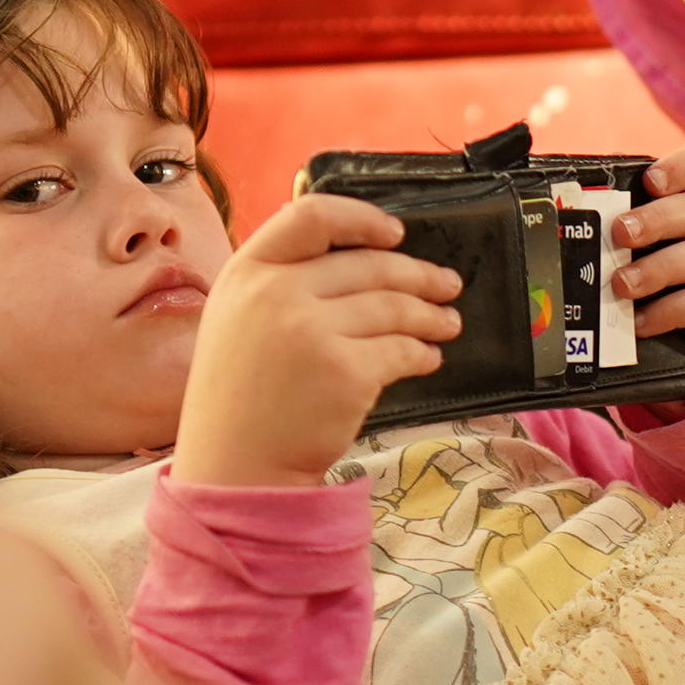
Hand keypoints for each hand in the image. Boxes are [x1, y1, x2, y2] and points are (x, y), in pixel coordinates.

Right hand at [169, 193, 464, 491]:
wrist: (237, 467)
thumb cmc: (240, 395)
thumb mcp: (237, 318)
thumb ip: (279, 280)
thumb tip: (356, 252)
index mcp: (247, 271)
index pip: (312, 216)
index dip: (362, 219)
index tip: (394, 233)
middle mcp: (277, 293)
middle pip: (368, 264)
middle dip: (418, 274)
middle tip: (446, 284)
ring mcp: (312, 332)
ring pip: (394, 307)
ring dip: (430, 314)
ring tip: (447, 322)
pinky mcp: (346, 373)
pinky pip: (402, 351)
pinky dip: (422, 353)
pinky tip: (428, 357)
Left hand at [616, 146, 684, 393]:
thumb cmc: (662, 292)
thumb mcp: (641, 260)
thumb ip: (621, 241)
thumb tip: (576, 232)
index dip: (680, 167)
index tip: (651, 180)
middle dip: (655, 218)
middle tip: (619, 233)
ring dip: (657, 269)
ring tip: (622, 286)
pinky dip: (668, 311)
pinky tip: (640, 322)